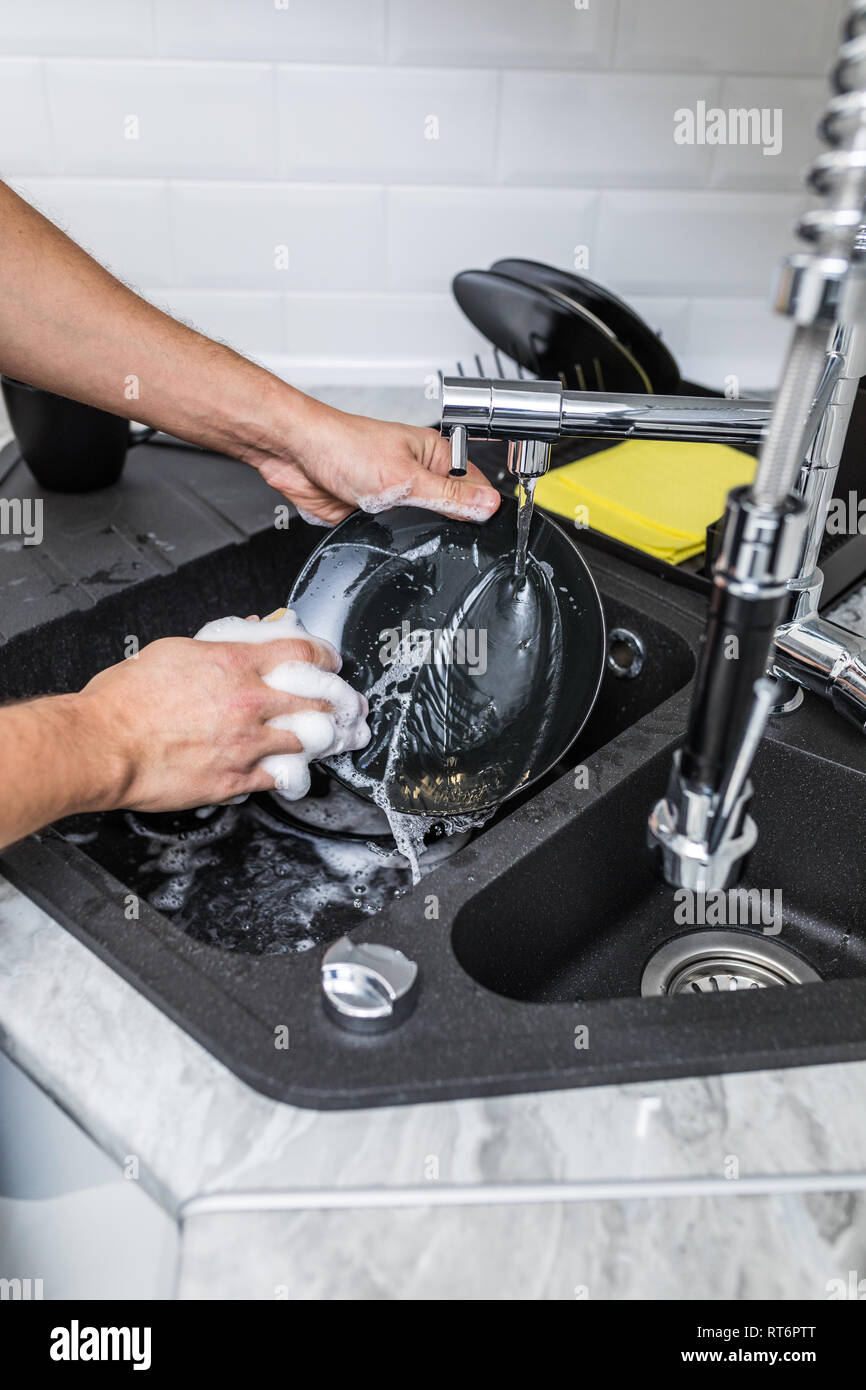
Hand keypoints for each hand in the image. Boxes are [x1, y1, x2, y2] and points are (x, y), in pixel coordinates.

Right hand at [76, 632, 364, 811]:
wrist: (103, 744)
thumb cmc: (126, 700)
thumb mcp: (175, 650)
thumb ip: (220, 642)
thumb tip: (250, 634)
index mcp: (235, 663)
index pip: (304, 651)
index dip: (328, 656)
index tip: (333, 663)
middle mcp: (248, 702)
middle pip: (320, 697)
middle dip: (344, 701)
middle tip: (351, 706)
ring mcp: (247, 743)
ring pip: (310, 739)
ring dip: (330, 738)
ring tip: (340, 738)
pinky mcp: (236, 778)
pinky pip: (283, 775)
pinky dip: (298, 772)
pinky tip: (302, 770)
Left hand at [249, 396, 500, 525]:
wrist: (295, 456)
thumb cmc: (343, 446)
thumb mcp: (406, 477)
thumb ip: (447, 496)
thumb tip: (487, 505)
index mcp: (434, 455)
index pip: (473, 486)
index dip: (482, 508)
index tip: (487, 528)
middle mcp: (417, 473)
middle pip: (449, 510)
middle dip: (447, 526)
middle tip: (443, 534)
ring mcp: (395, 495)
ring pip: (420, 526)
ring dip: (415, 534)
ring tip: (409, 530)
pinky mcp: (373, 513)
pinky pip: (392, 535)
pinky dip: (390, 541)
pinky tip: (388, 538)